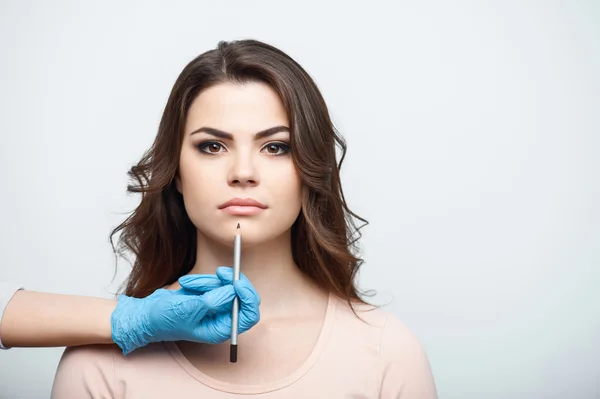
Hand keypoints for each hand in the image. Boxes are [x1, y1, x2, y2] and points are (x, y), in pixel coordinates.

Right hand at [111, 267, 259, 354]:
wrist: (147, 314)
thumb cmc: (164, 319)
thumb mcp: (188, 310)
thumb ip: (212, 301)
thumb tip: (233, 291)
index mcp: (221, 329)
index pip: (249, 315)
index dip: (248, 297)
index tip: (238, 282)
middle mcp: (222, 319)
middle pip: (243, 296)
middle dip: (231, 282)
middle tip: (221, 271)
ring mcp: (216, 306)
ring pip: (226, 286)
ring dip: (208, 281)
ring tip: (188, 285)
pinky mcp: (208, 295)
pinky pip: (214, 282)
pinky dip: (201, 279)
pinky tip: (186, 284)